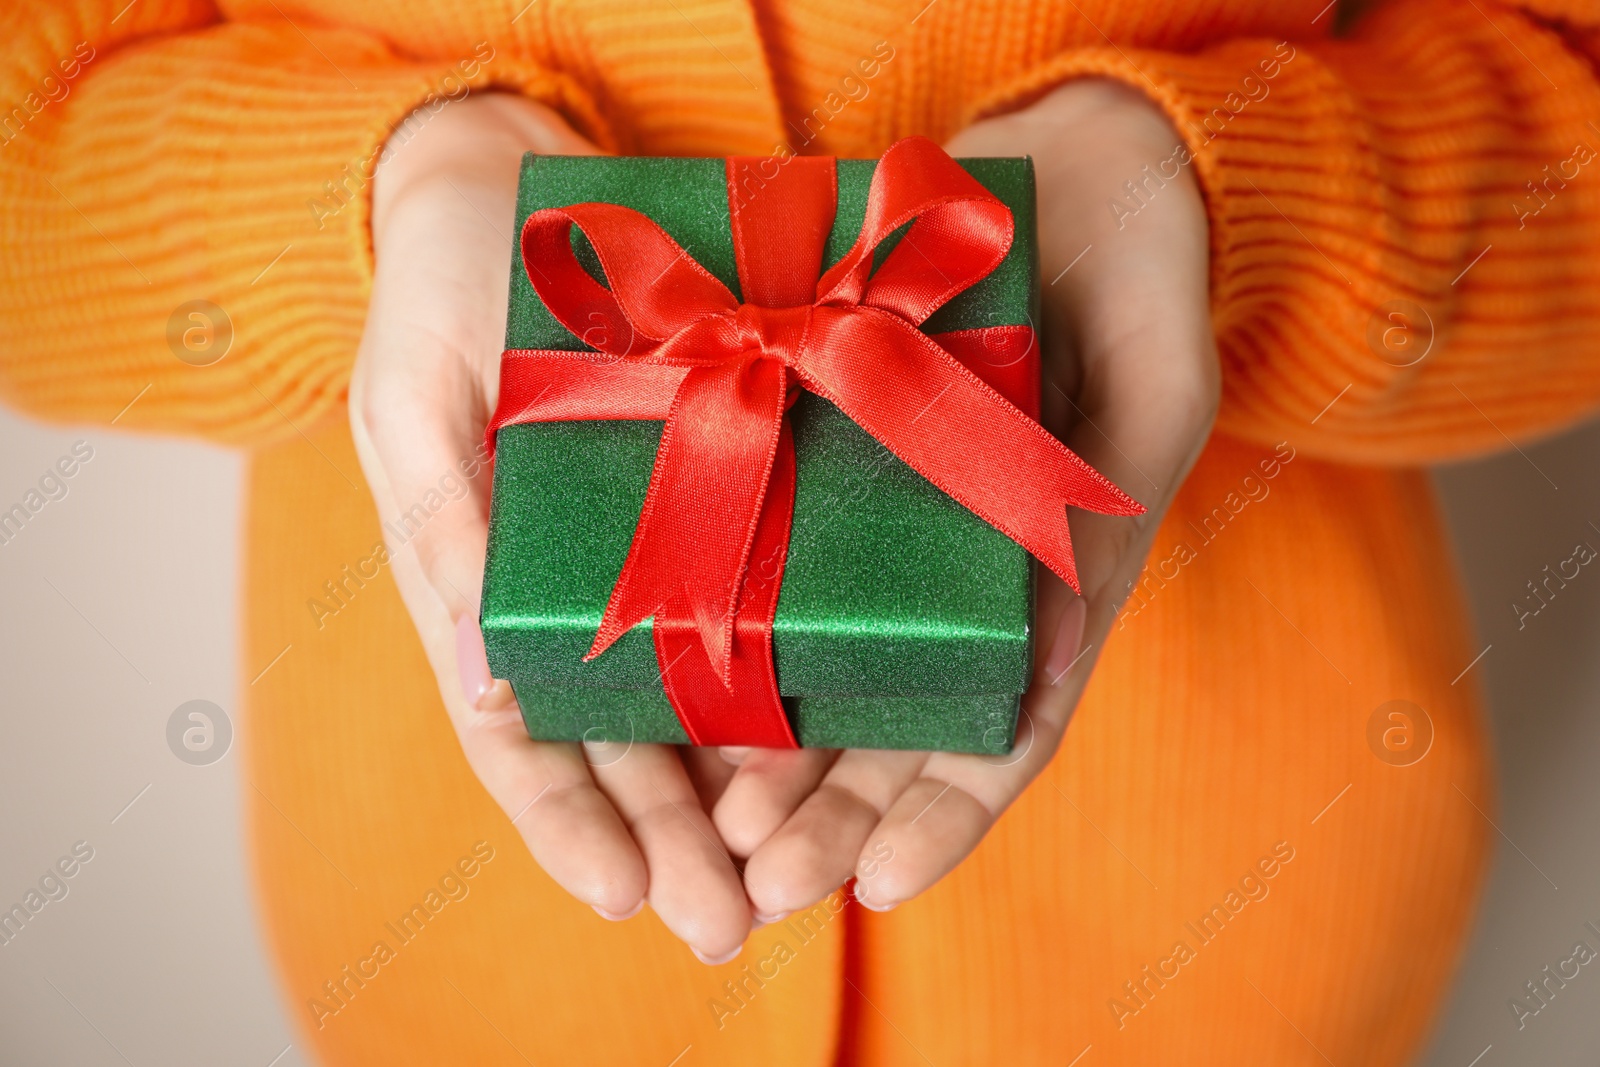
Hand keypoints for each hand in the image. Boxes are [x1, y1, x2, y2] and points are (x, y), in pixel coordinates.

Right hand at [349, 94, 756, 961]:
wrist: (516, 188)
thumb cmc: (446, 293)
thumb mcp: (416, 401)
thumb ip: (444, 528)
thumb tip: (480, 668)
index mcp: (485, 589)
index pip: (518, 736)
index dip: (565, 821)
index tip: (619, 895)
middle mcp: (579, 594)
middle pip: (625, 745)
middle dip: (673, 843)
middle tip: (731, 925)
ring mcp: (659, 553)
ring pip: (702, 699)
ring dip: (743, 794)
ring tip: (791, 876)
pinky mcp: (732, 499)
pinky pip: (767, 601)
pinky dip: (795, 677)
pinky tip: (839, 740)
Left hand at [713, 80, 1219, 918]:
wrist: (1078, 160)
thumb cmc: (1141, 265)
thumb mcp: (1155, 383)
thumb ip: (1113, 514)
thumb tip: (1049, 656)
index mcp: (1056, 584)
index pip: (1005, 732)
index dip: (946, 819)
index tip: (881, 887)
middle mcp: (965, 578)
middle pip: (899, 732)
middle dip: (835, 818)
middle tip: (757, 882)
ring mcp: (896, 530)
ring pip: (829, 673)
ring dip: (774, 760)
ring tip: (709, 828)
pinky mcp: (830, 464)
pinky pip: (776, 567)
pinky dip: (734, 638)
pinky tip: (675, 691)